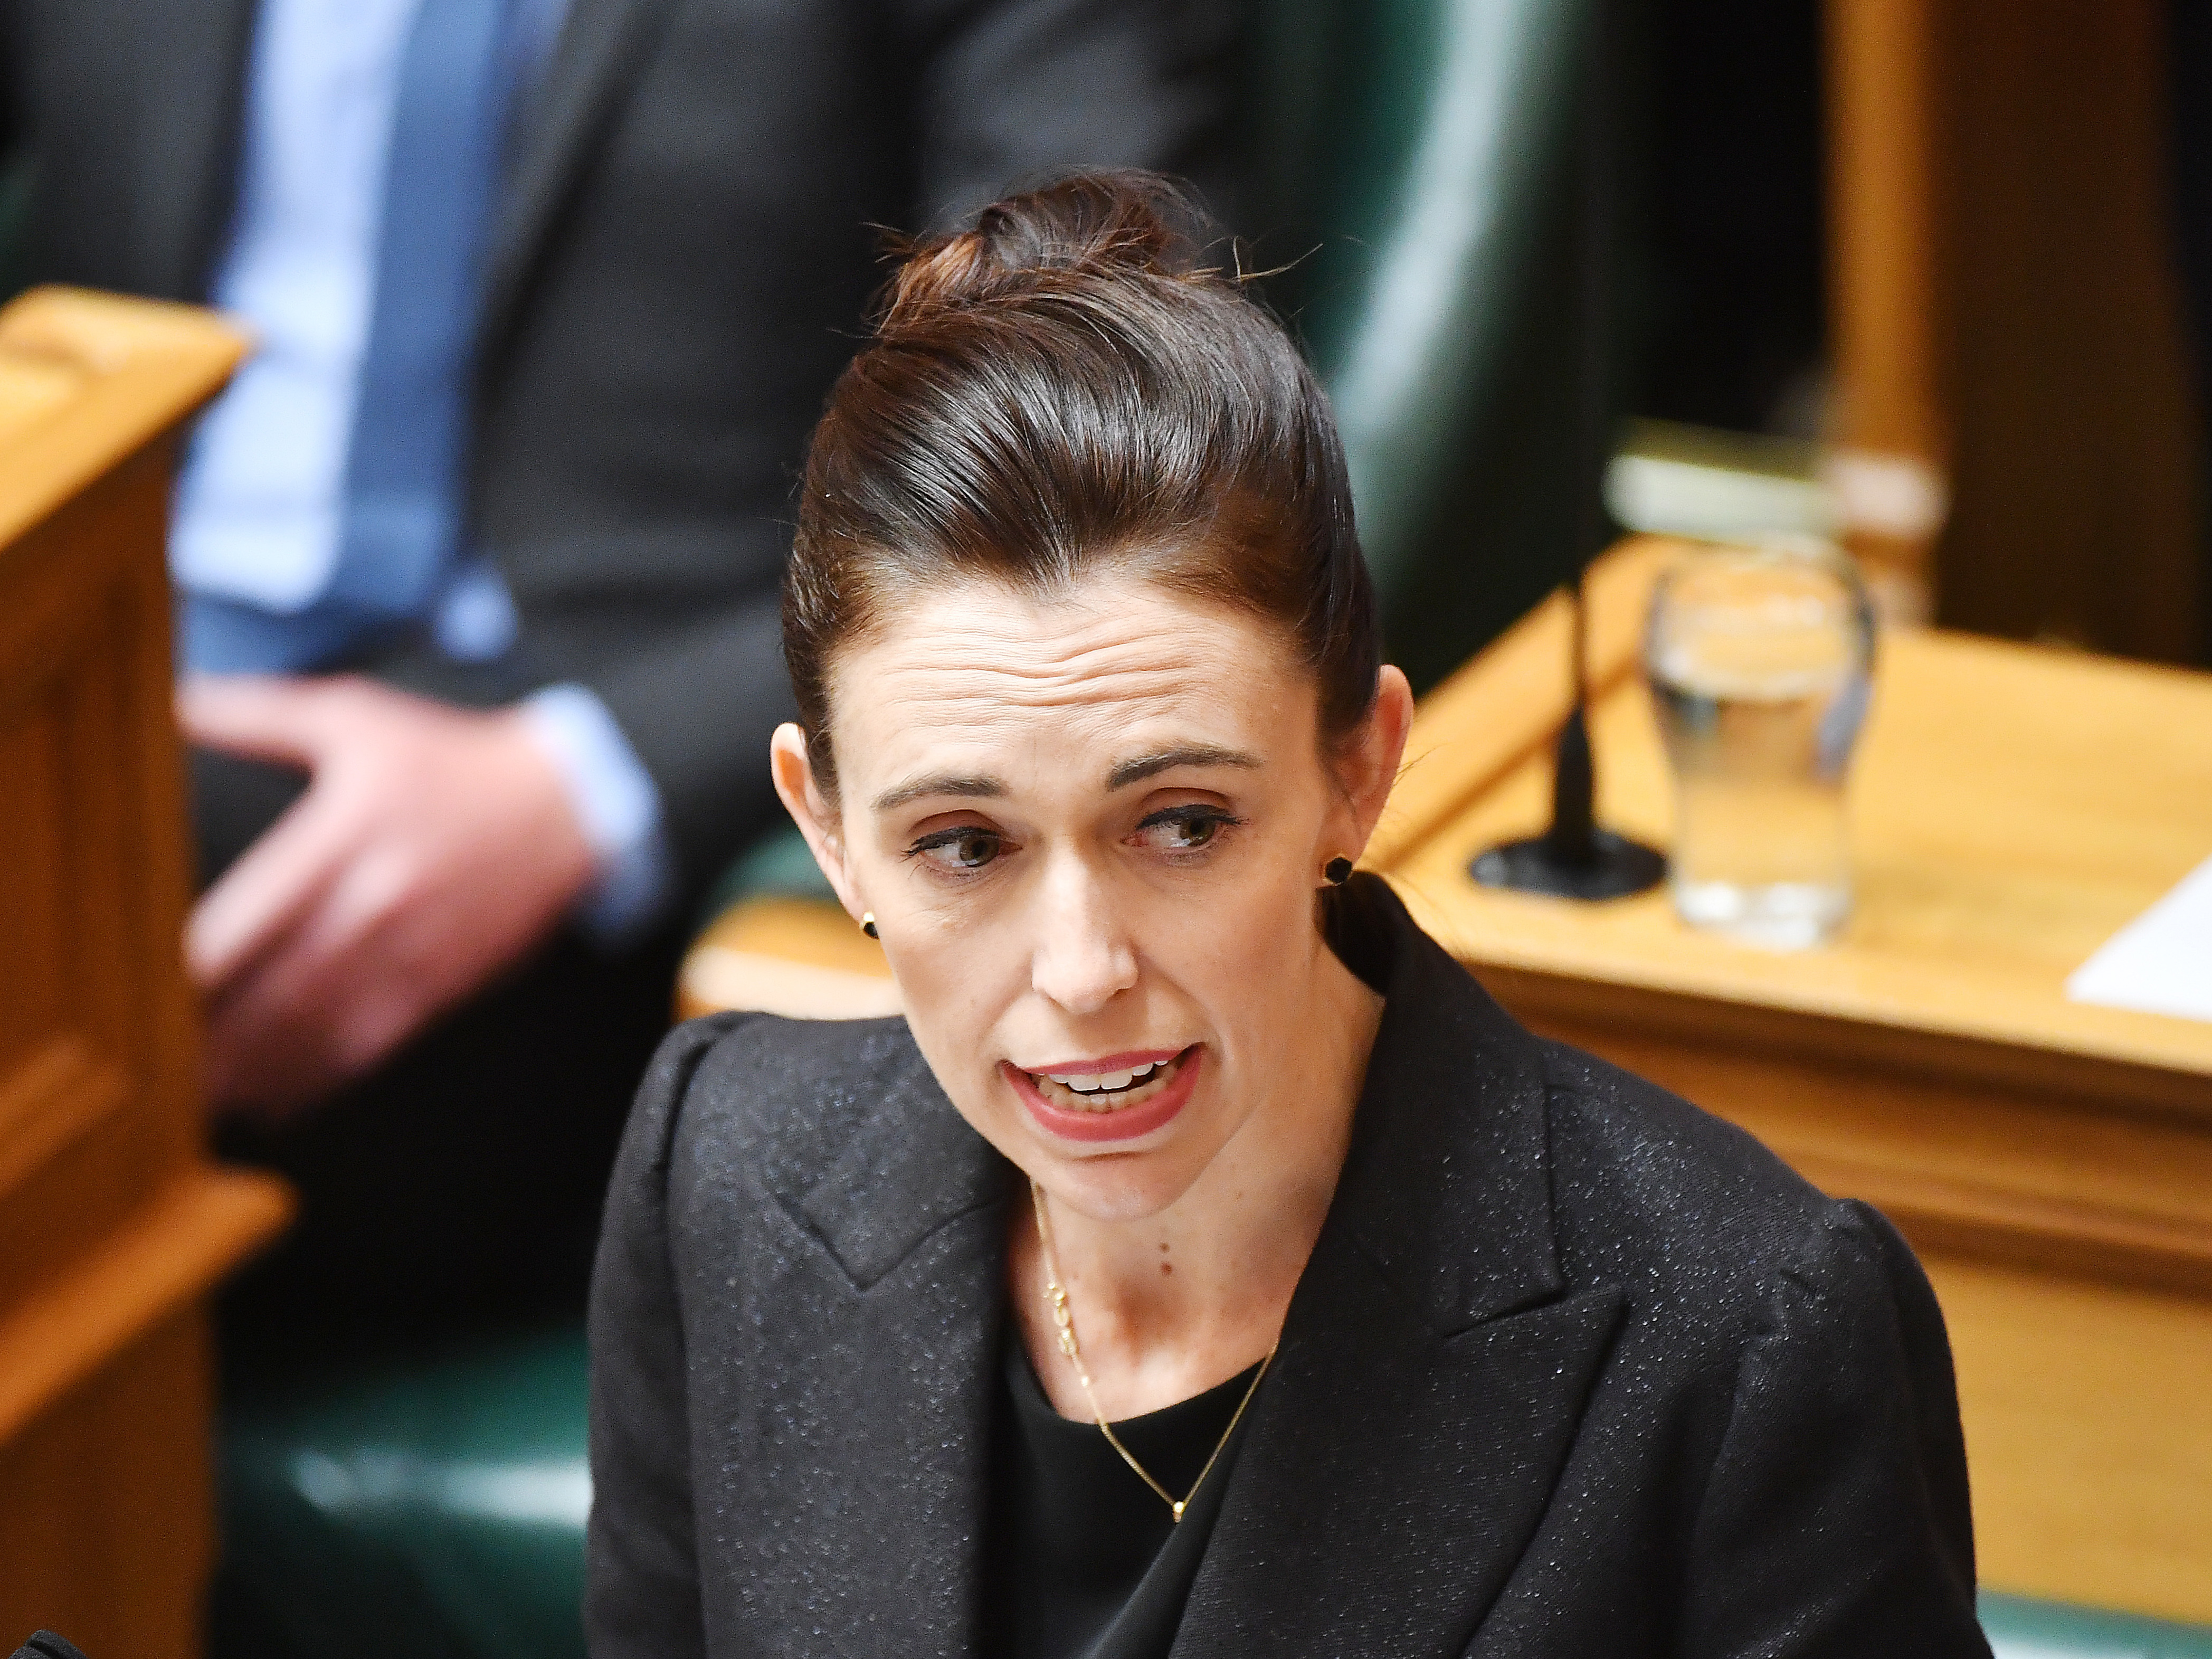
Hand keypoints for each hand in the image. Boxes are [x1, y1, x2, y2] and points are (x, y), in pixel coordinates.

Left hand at [182, 675, 597, 1116]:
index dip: (191, 965)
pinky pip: (370, 1044)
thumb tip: (168, 701)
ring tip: (193, 1098)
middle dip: (208, 1035)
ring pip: (318, 1028)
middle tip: (146, 1069)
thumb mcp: (356, 718)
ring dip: (253, 1069)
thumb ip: (257, 716)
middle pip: (275, 987)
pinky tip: (273, 1100)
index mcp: (348, 831)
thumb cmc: (450, 759)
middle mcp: (379, 898)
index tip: (134, 993)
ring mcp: (413, 950)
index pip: (252, 915)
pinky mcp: (442, 983)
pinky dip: (318, 1079)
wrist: (567, 806)